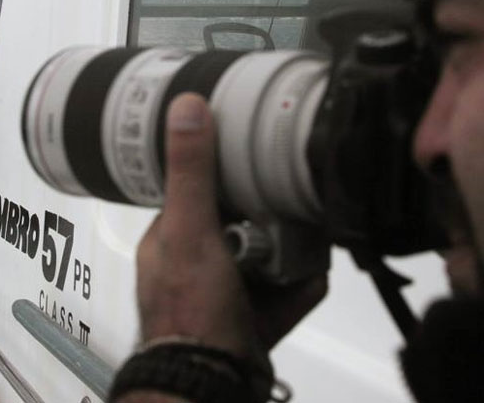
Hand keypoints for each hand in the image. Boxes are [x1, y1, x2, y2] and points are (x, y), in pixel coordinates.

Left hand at [135, 92, 326, 362]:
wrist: (207, 379)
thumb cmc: (190, 307)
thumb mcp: (190, 229)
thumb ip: (192, 171)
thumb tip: (185, 108)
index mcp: (171, 240)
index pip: (199, 197)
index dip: (225, 182)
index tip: (252, 166)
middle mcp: (193, 267)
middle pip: (238, 230)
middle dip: (266, 220)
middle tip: (292, 206)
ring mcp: (221, 297)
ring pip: (262, 264)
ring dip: (287, 254)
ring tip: (312, 238)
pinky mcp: (247, 323)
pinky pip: (278, 298)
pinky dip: (296, 290)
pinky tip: (313, 279)